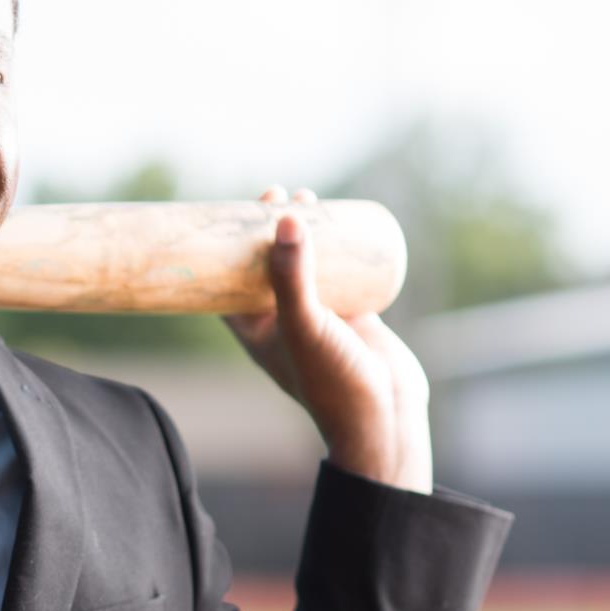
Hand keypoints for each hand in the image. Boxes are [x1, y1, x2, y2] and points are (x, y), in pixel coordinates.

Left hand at [222, 185, 432, 492]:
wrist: (385, 416)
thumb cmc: (331, 381)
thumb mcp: (302, 324)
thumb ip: (291, 276)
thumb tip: (283, 219)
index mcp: (253, 328)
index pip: (225, 280)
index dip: (224, 246)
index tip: (231, 209)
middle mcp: (282, 319)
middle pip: (267, 264)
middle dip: (268, 228)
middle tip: (275, 194)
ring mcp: (318, 316)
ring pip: (306, 264)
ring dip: (305, 232)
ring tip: (308, 198)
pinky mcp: (353, 314)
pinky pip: (342, 272)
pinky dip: (340, 247)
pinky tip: (343, 220)